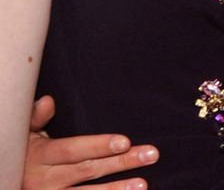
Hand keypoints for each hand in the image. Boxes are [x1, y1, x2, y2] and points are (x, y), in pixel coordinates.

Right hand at [23, 96, 157, 189]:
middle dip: (121, 163)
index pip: (73, 151)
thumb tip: (49, 101)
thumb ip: (36, 118)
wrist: (9, 178)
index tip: (126, 141)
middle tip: (151, 154)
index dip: (98, 146)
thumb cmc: (25, 152)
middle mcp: (45, 180)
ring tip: (143, 183)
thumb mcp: (25, 134)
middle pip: (89, 171)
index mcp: (40, 156)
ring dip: (117, 189)